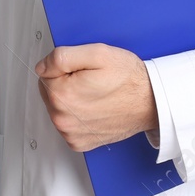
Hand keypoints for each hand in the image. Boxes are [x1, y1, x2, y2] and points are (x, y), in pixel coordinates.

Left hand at [35, 43, 157, 152]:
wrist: (151, 102)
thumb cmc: (129, 79)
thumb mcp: (97, 53)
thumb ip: (62, 56)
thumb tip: (42, 66)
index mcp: (62, 94)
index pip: (45, 72)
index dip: (64, 67)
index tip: (82, 70)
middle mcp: (63, 118)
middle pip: (49, 91)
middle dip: (65, 83)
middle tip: (90, 81)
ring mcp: (71, 133)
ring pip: (57, 107)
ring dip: (70, 100)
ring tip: (94, 95)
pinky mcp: (79, 142)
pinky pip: (67, 124)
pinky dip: (77, 116)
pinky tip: (94, 108)